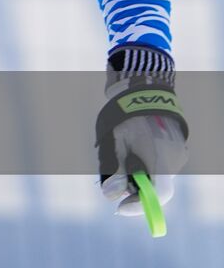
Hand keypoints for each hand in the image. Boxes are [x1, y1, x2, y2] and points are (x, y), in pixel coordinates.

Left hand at [96, 46, 188, 216]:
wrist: (142, 82)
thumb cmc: (125, 112)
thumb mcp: (114, 140)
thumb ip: (114, 169)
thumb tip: (113, 194)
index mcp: (162, 157)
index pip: (158, 195)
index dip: (139, 206)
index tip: (118, 209)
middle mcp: (175, 158)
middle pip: (155, 186)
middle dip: (133, 188)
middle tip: (114, 181)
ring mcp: (178, 152)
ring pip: (156, 174)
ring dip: (138, 172)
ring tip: (121, 148)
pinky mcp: (176, 145)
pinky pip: (159, 162)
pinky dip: (145, 161)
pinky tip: (132, 143)